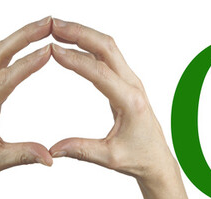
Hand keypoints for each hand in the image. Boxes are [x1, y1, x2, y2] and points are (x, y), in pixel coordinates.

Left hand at [0, 16, 53, 198]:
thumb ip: (24, 155)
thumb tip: (50, 157)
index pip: (5, 80)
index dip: (27, 64)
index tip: (48, 50)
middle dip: (23, 36)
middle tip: (48, 23)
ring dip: (20, 37)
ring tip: (44, 26)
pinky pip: (0, 61)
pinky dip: (16, 47)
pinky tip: (31, 41)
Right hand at [48, 18, 202, 198]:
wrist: (158, 159)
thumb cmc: (138, 158)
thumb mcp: (109, 158)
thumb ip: (81, 150)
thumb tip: (53, 149)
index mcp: (131, 101)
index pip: (99, 73)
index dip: (74, 60)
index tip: (52, 49)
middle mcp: (133, 85)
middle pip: (106, 48)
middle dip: (79, 33)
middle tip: (53, 25)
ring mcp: (130, 80)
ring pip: (107, 47)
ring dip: (83, 34)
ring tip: (57, 28)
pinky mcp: (125, 81)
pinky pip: (107, 55)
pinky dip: (88, 43)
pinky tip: (71, 41)